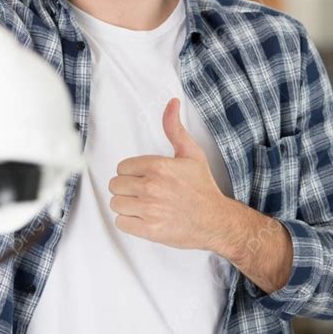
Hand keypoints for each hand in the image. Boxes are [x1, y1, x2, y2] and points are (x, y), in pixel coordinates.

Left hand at [108, 97, 227, 250]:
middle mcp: (151, 187)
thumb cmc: (203, 187)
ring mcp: (150, 210)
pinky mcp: (150, 230)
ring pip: (116, 203)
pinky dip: (129, 221)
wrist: (216, 220)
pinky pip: (121, 222)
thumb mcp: (191, 152)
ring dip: (126, 204)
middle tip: (142, 191)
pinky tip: (142, 217)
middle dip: (126, 187)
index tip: (143, 177)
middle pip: (115, 185)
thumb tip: (171, 103)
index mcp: (158, 166)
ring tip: (141, 204)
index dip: (131, 172)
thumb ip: (174, 127)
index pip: (121, 167)